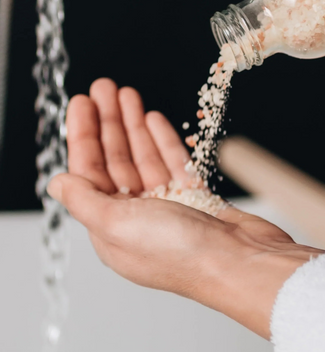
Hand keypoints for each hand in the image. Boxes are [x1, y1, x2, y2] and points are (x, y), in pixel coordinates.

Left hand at [48, 79, 322, 338]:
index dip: (83, 134)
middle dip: (107, 121)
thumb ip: (84, 200)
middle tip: (103, 87)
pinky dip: (162, 140)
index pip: (88, 172)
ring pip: (143, 157)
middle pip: (115, 160)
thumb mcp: (118, 225)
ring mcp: (168, 208)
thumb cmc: (182, 255)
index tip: (81, 102)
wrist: (242, 264)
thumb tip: (55, 183)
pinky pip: (173, 163)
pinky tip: (153, 119)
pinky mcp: (196, 200)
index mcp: (111, 229)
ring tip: (127, 93)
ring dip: (133, 124)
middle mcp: (137, 218)